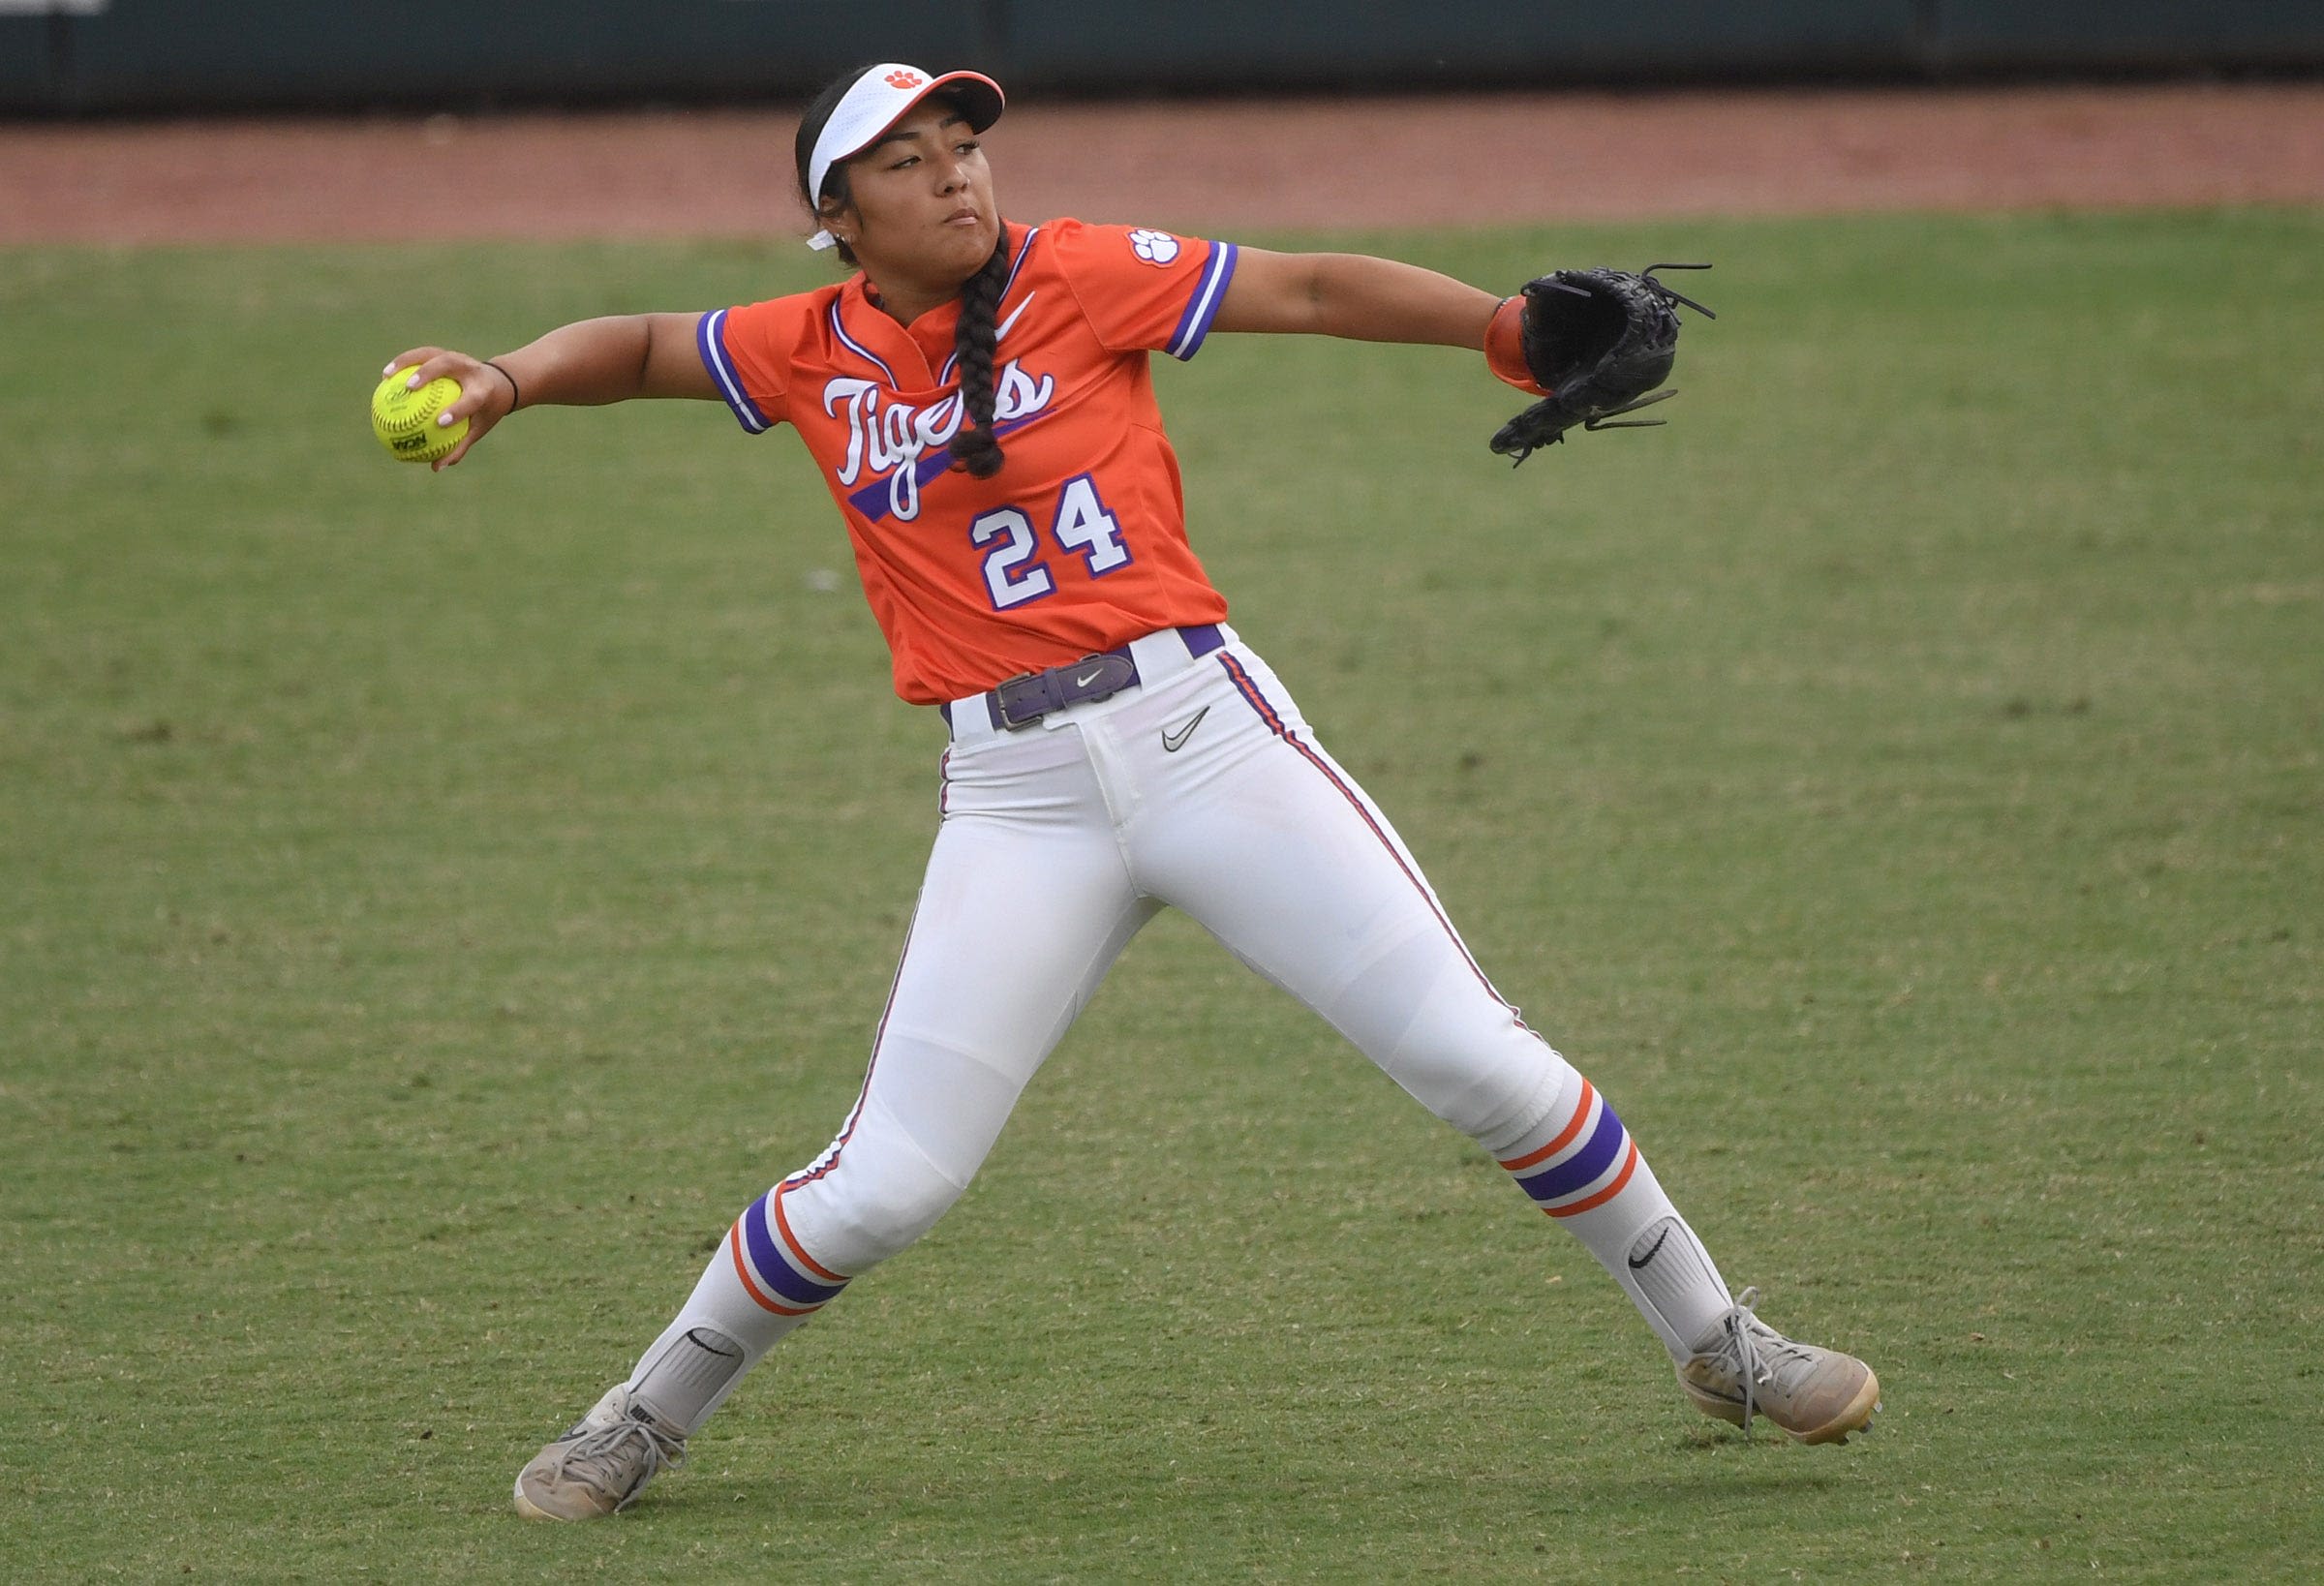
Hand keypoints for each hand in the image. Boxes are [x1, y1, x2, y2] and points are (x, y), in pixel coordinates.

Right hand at [380, 346, 519, 470]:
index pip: (472, 399)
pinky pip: (421, 355)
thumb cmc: (485, 411)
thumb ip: (458, 446)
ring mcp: (457, 357)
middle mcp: (471, 369)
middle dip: (428, 373)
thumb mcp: (478, 429)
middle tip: (409, 387)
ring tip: (386, 376)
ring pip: (431, 353)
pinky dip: (403, 362)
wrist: (498, 383)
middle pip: (449, 364)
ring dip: (407, 361)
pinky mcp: (445, 353)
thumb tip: (436, 467)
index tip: (440, 422)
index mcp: (484, 389)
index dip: (457, 409)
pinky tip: (386, 375)